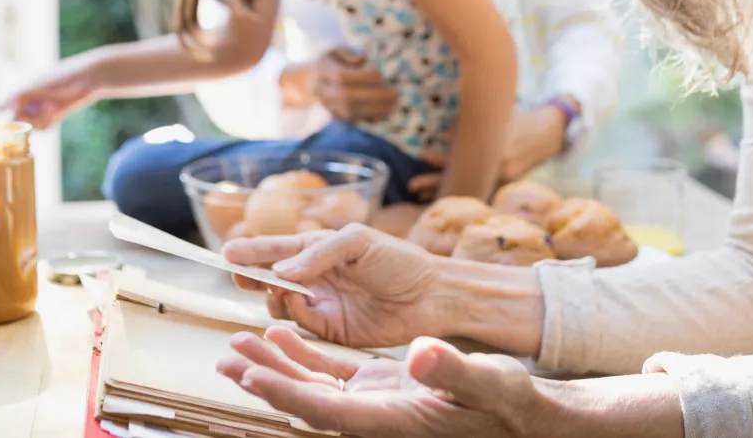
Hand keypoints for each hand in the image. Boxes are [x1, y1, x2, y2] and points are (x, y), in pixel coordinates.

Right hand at [1, 54, 102, 129]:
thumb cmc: (61, 76)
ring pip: (29, 127)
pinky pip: (43, 129)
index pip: (1, 106)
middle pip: (14, 121)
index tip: (10, 117)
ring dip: (38, 119)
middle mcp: (27, 101)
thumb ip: (18, 95)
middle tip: (36, 109)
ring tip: (50, 106)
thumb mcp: (38, 84)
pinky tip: (55, 110)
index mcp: (20, 90)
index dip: (2, 115)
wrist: (88, 78)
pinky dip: (47, 122)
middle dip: (23, 119)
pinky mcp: (51, 117)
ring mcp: (39, 110)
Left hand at [217, 326, 544, 437]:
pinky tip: (283, 333)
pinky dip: (305, 356)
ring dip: (277, 365)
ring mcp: (376, 403)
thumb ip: (453, 369)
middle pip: (307, 401)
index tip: (250, 378)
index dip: (286, 394)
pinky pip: (332, 375)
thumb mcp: (490, 383)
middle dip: (265, 380)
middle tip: (225, 359)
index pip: (326, 410)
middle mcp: (376, 417)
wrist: (526, 416)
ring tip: (240, 344)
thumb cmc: (513, 405)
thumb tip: (420, 354)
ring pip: (313, 386)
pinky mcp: (382, 390)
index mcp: (393, 419)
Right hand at [222, 224, 443, 347]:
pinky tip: (302, 305)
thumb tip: (282, 269)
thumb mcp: (359, 241)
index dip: (252, 251)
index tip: (228, 252)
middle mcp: (314, 276)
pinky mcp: (330, 330)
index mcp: (319, 248)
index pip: (278, 248)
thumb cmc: (399, 260)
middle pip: (270, 278)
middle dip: (252, 276)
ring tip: (281, 289)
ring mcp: (320, 304)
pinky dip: (294, 315)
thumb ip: (319, 253)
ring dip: (274, 296)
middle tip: (241, 276)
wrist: (431, 297)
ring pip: (280, 303)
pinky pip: (300, 325)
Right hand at [312, 48, 398, 121]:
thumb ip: (348, 53)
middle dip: (373, 95)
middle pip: (347, 96)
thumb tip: (361, 59)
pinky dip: (370, 117)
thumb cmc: (332, 62)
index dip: (361, 77)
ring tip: (393, 104)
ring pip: (350, 110)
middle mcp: (322, 90)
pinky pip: (353, 119)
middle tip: (393, 93)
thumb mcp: (336, 50)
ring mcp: (327, 105)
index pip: (342, 76)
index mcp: (322, 71)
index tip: (380, 74)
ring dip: (374, 108)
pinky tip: (385, 112)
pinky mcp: (335, 115)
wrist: (313, 81)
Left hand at [406, 105, 567, 195]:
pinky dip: (462, 192)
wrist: (548, 134)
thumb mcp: (497, 116)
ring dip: (444, 191)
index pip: (461, 155)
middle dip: (434, 182)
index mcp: (494, 148)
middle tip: (411, 186)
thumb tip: (440, 135)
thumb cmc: (518, 120)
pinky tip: (443, 197)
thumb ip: (471, 125)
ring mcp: (501, 178)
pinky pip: (479, 191)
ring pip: (467, 187)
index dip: (440, 157)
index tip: (420, 155)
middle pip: (460, 176)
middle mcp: (497, 166)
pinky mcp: (504, 184)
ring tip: (419, 196)